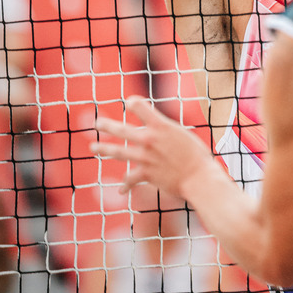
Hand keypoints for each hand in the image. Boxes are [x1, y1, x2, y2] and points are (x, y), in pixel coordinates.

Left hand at [92, 95, 211, 197]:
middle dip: (107, 126)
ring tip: (94, 147)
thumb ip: (166, 131)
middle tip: (96, 123)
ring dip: (105, 149)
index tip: (130, 102)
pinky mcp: (146, 174)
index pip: (141, 106)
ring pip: (119, 152)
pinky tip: (121, 190)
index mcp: (161, 125)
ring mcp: (146, 157)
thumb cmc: (196, 155)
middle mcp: (150, 139)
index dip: (134, 103)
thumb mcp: (181, 134)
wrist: (198, 176)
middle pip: (122, 130)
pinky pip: (130, 179)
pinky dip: (125, 185)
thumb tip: (158, 132)